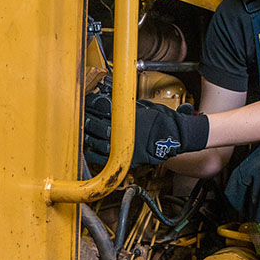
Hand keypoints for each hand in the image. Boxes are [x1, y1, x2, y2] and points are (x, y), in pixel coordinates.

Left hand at [84, 93, 208, 171]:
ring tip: (84, 131)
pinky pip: (102, 158)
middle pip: (95, 124)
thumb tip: (116, 100)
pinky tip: (89, 149)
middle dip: (87, 119)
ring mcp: (122, 147)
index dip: (91, 104)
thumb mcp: (145, 105)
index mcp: (125, 115)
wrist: (175, 138)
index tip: (87, 102)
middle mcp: (122, 132)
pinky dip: (93, 154)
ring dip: (88, 135)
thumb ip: (128, 104)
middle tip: (83, 116)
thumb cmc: (163, 120)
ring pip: (96, 141)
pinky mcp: (125, 159)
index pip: (101, 108)